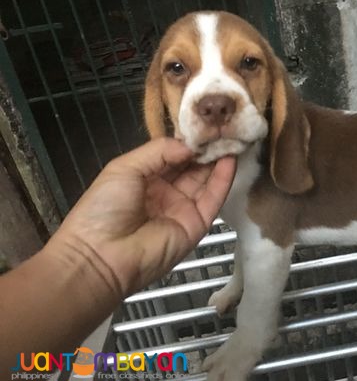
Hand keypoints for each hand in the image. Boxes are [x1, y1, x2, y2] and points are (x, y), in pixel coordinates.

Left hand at [50, 138, 235, 297]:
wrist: (101, 257)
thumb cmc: (104, 208)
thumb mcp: (124, 168)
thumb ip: (159, 151)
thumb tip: (190, 145)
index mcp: (145, 178)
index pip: (173, 154)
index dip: (188, 140)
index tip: (204, 123)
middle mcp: (166, 191)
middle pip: (193, 165)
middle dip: (207, 146)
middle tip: (224, 126)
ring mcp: (183, 208)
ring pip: (206, 179)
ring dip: (219, 158)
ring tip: (232, 136)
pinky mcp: (197, 224)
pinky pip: (213, 198)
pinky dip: (223, 178)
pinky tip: (230, 158)